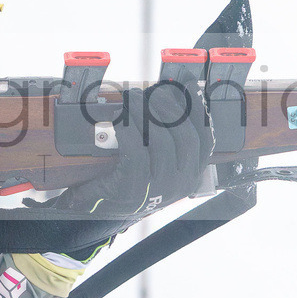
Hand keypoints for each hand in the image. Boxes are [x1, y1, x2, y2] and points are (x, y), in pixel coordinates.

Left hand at [0, 74, 213, 259]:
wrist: (90, 213)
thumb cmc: (120, 179)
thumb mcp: (149, 160)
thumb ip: (163, 137)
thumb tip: (168, 95)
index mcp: (190, 175)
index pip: (206, 138)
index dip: (198, 109)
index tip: (186, 85)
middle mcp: (179, 185)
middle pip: (186, 137)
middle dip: (168, 107)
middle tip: (149, 91)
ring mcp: (158, 190)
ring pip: (162, 143)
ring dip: (145, 115)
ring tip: (130, 98)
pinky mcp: (132, 190)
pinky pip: (136, 155)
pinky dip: (129, 133)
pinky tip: (119, 121)